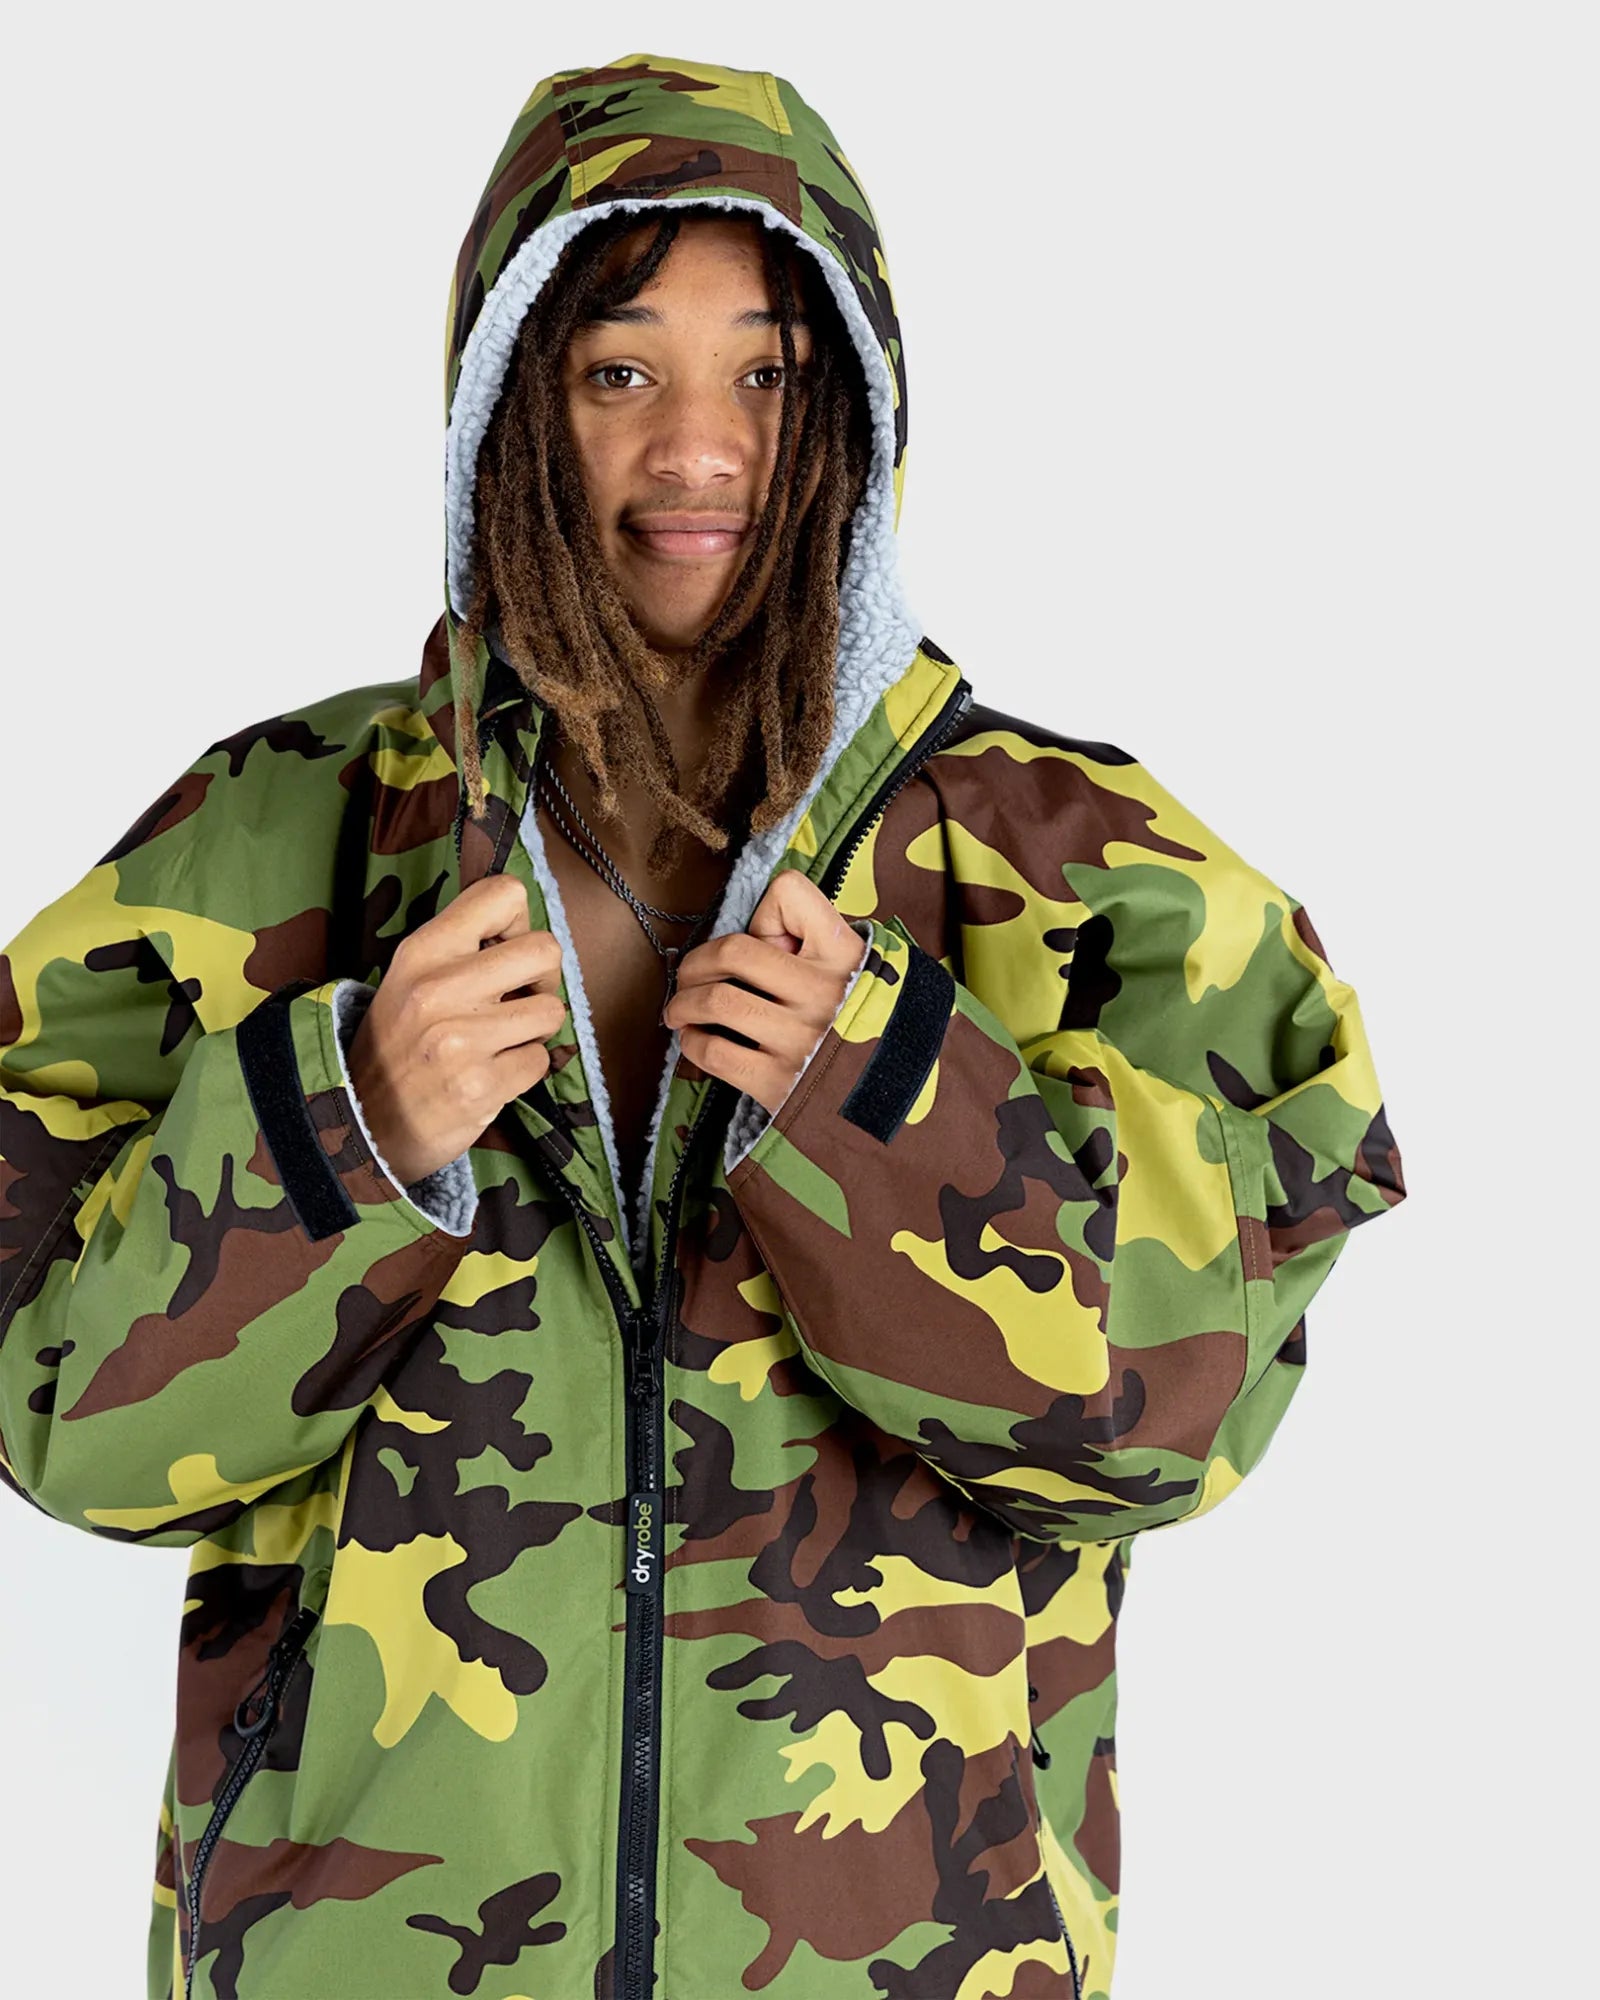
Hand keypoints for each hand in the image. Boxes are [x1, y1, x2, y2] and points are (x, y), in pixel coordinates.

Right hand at [346, 875, 567, 1185]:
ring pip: (553, 1010)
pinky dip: (524, 1069)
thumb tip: (526, 930)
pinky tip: (491, 1073)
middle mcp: (440, 988)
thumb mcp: (410, 976)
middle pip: (545, 950)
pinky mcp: (480, 1086)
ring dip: (535, 1029)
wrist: (362, 1120)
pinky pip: (541, 1060)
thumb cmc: (398, 1042)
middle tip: (519, 1000)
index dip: (519, 924)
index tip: (504, 952)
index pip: (504, 894)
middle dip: (543, 979)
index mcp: (424, 949)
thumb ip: (462, 946)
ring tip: (500, 1041)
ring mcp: (460, 1039)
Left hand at [662, 871, 868, 1114]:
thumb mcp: (857, 968)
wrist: (888, 1101)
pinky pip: (713, 1052)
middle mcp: (823, 992)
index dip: (766, 911)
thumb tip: (755, 931)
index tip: (760, 936)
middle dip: (696, 964)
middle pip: (732, 951)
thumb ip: (814, 938)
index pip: (789, 894)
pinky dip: (692, 1042)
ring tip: (680, 1010)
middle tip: (688, 977)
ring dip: (683, 1003)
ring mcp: (799, 1039)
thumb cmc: (859, 1024)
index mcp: (844, 955)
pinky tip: (696, 1039)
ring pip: (715, 1001)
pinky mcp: (778, 1083)